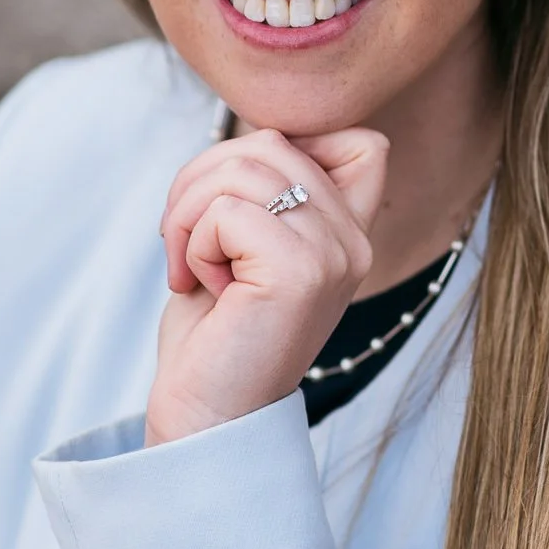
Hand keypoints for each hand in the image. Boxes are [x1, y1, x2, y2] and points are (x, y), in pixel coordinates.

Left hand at [144, 126, 388, 445]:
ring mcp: (334, 256)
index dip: (289, 148)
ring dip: (189, 214)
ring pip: (242, 168)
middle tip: (186, 243)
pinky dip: (192, 243)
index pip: (363, 142)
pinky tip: (200, 287)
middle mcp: (355, 243)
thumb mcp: (243, 241)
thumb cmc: (213, 331)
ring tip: (191, 267)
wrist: (204, 416)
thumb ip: (266, 187)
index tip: (238, 209)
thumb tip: (261, 131)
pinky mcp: (300, 272)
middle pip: (271, 142)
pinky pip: (225, 210)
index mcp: (350, 235)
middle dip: (202, 181)